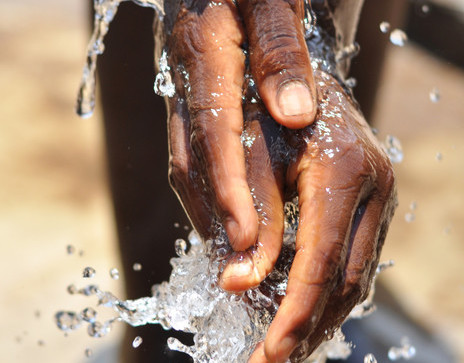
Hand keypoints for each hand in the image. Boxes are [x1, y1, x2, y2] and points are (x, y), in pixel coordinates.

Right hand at [164, 0, 315, 259]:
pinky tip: (228, 222)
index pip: (213, 128)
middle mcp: (183, 82)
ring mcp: (180, 100)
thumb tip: (294, 113)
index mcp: (202, 50)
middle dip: (217, 216)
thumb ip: (279, 50)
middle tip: (242, 268)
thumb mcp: (271, 0)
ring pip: (186, 167)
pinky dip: (207, 196)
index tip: (247, 235)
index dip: (228, 185)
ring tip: (233, 259)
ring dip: (207, 215)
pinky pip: (189, 160)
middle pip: (194, 160)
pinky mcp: (186, 112)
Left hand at [241, 71, 396, 361]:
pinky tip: (301, 312)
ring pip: (356, 278)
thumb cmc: (271, 109)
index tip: (271, 352)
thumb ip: (251, 221)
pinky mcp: (373, 207)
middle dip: (308, 328)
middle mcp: (376, 190)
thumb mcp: (255, 156)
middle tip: (271, 361)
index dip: (295, 312)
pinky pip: (356, 262)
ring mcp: (381, 200)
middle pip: (347, 282)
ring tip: (285, 348)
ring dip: (320, 318)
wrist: (304, 76)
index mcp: (346, 174)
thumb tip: (236, 283)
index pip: (322, 263)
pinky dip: (327, 295)